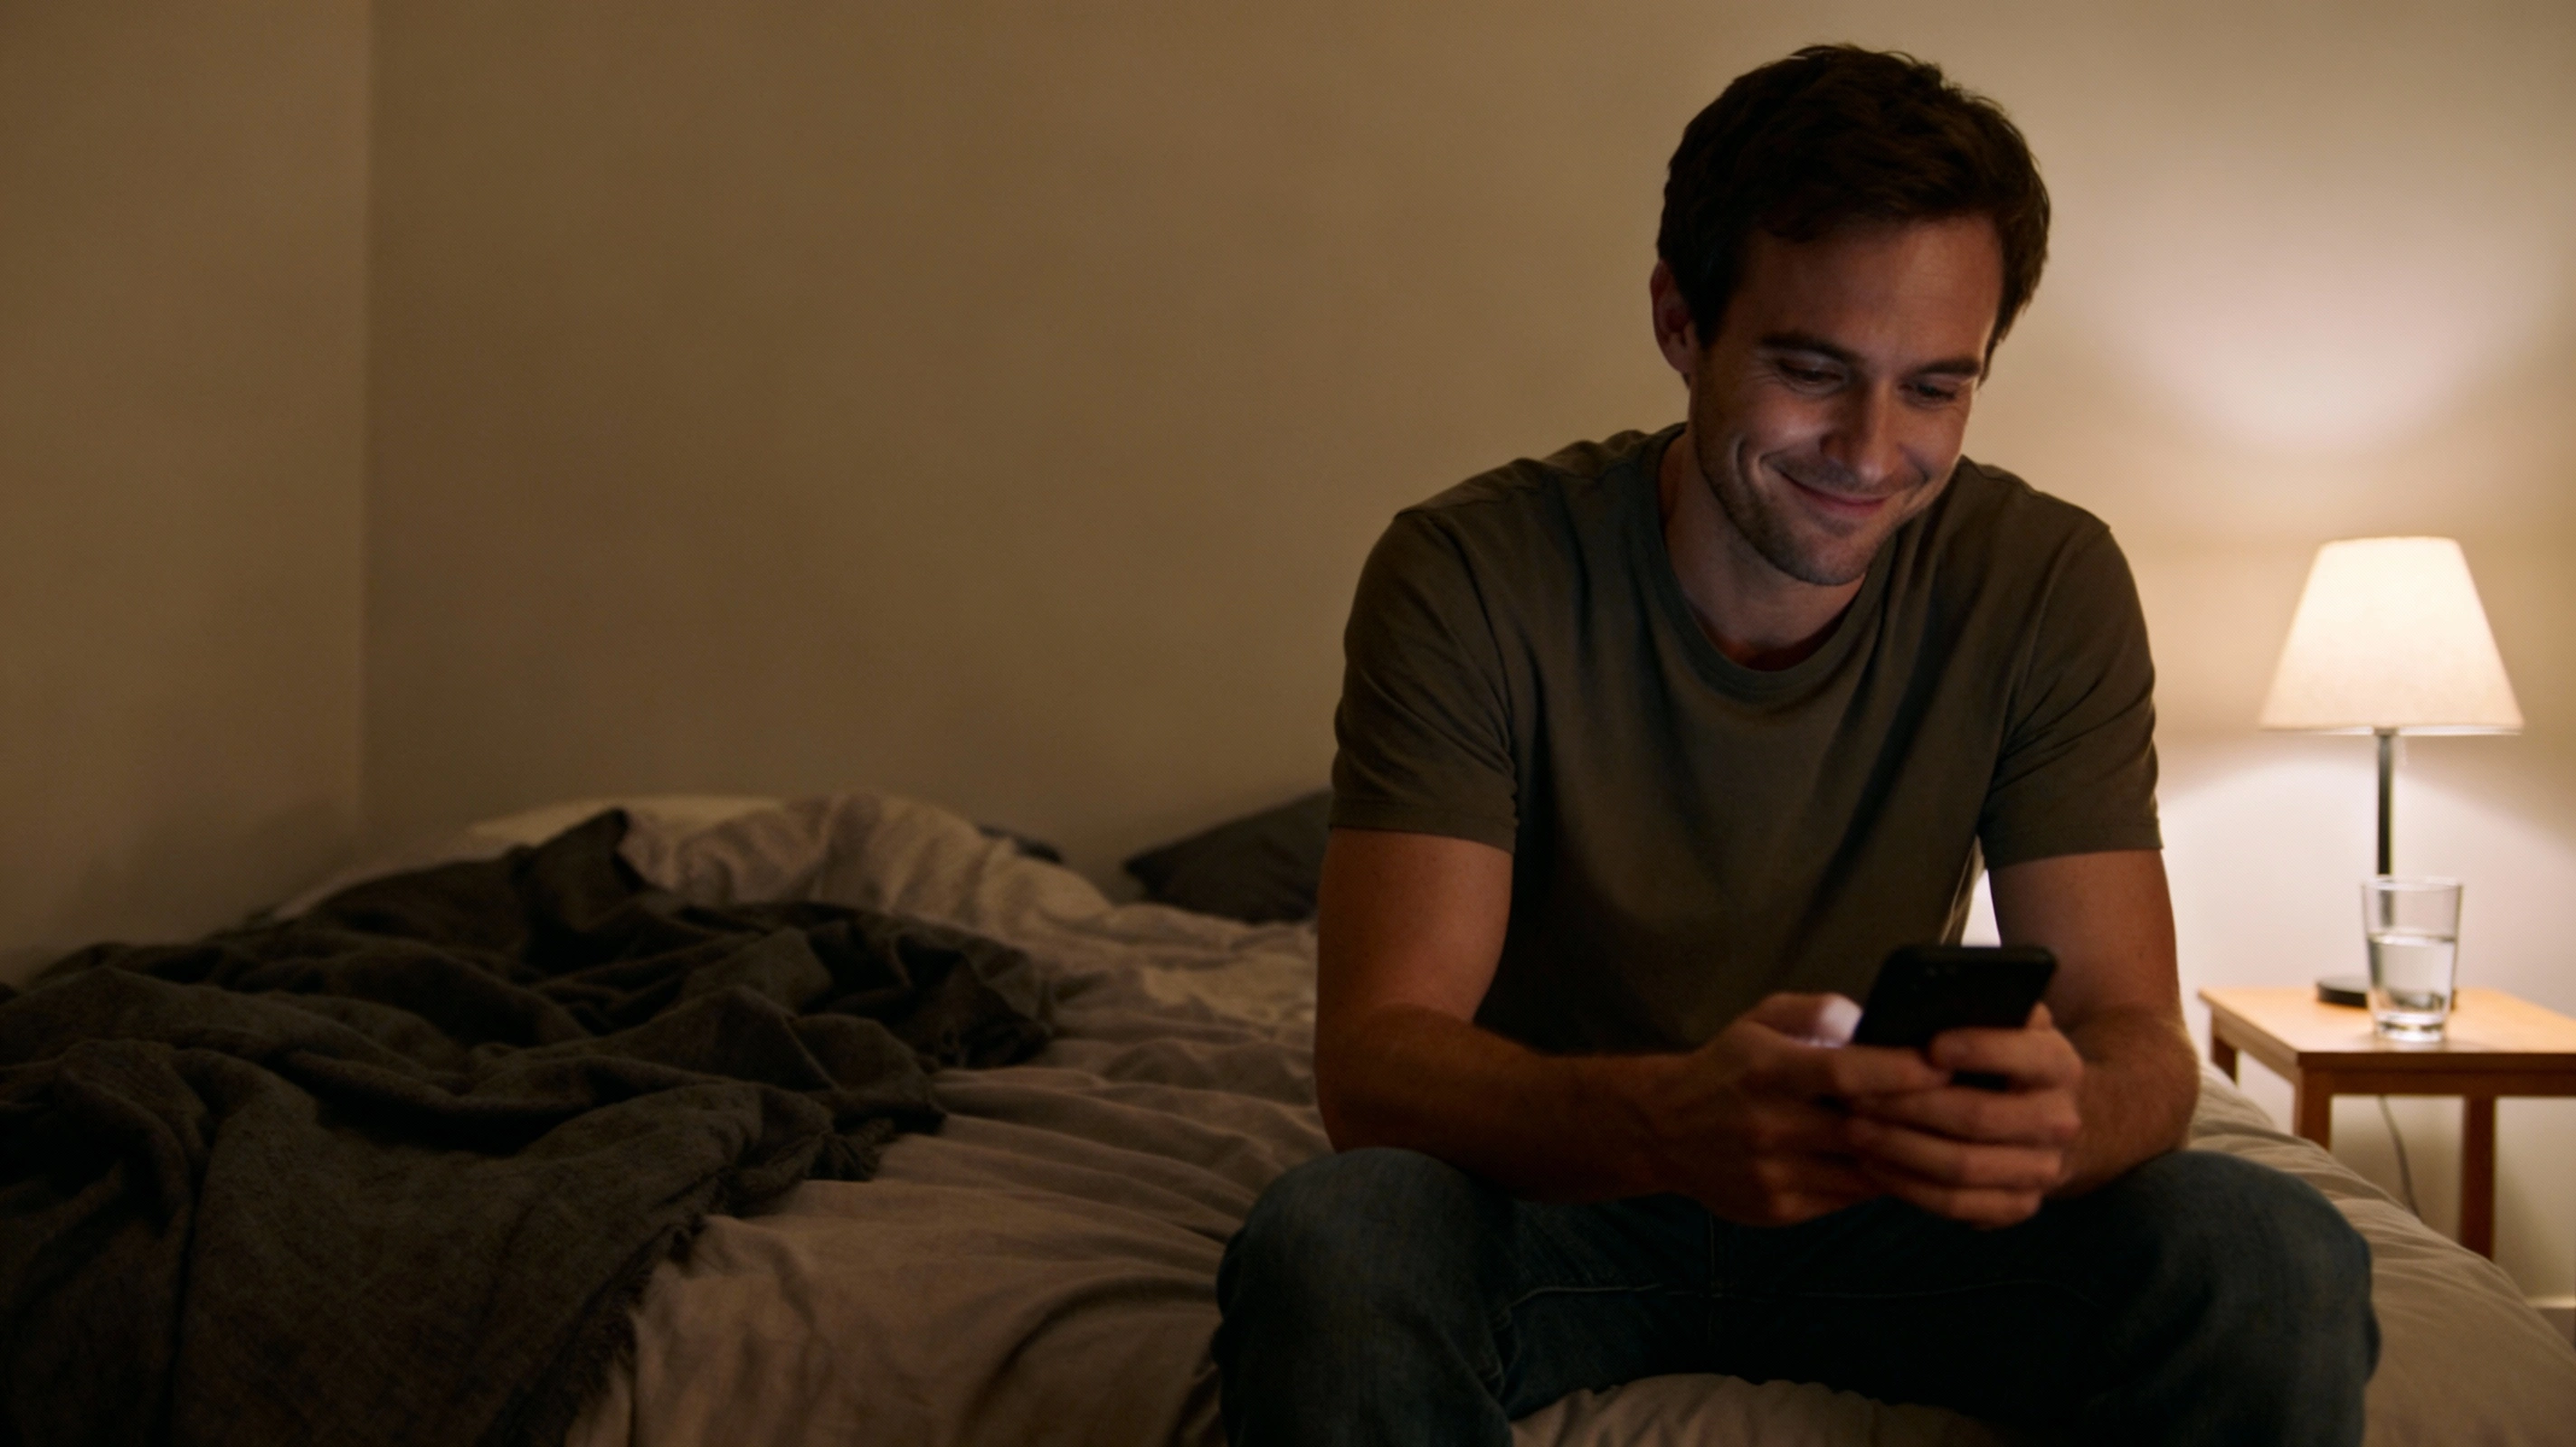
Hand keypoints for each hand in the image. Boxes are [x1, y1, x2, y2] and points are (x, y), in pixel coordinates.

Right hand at [1649, 992, 1950, 1226]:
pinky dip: (1878, 1180)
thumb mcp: (1762, 1020)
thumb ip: (1819, 1013)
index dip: (1901, 1071)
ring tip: (1940, 1138)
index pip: (1846, 1073)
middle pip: (1864, 1127)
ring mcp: (1775, 1173)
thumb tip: (1874, 1023)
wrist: (1664, 1130)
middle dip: (1918, 1118)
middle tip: (1962, 1105)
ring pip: (1865, 1171)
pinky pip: (1849, 1197)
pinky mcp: (1780, 1208)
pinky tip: (1896, 1162)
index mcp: (1768, 1071)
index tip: (1944, 1064)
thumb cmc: (1728, 1068)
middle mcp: (1770, 1126)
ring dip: (1906, 1156)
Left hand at [1843, 1003, 2084, 1227]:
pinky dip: (1908, 1185)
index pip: (2024, 1055)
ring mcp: (2042, 1169)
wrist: (2044, 1116)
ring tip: (1852, 1129)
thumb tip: (1921, 1004)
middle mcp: (2060, 1120)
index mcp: (2058, 1064)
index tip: (1931, 1046)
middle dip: (1910, 1105)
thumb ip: (1973, 1009)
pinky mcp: (2018, 1205)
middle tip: (1856, 1094)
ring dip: (1900, 1148)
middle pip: (1979, 1116)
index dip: (1979, 1049)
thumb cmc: (1999, 1056)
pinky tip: (1871, 1164)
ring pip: (1962, 1166)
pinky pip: (1956, 1203)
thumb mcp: (2000, 1023)